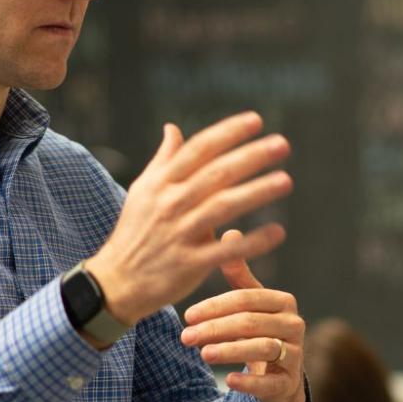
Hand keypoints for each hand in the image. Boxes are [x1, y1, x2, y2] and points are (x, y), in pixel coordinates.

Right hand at [86, 113, 291, 325]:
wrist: (116, 281)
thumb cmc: (135, 231)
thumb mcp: (142, 191)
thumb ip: (163, 159)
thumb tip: (173, 128)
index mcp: (161, 183)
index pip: (198, 149)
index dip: (227, 133)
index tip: (256, 121)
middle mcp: (170, 203)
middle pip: (215, 174)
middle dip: (250, 157)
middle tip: (283, 145)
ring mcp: (179, 234)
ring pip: (222, 207)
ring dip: (256, 192)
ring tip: (286, 181)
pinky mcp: (188, 264)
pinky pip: (225, 251)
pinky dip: (251, 242)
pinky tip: (277, 232)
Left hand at [181, 239, 306, 401]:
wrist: (280, 374)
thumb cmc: (259, 330)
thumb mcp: (250, 303)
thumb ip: (239, 274)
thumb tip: (229, 231)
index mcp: (283, 301)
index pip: (247, 299)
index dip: (216, 306)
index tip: (187, 315)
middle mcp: (294, 325)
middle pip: (252, 323)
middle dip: (216, 329)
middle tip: (185, 337)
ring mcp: (296, 354)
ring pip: (263, 349)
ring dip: (230, 351)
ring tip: (203, 354)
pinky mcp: (290, 382)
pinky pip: (271, 382)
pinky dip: (250, 382)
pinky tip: (229, 381)